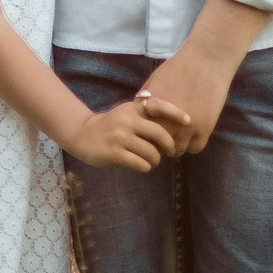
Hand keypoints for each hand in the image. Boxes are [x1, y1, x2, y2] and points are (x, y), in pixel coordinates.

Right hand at [65, 97, 191, 171]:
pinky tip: (142, 165)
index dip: (175, 112)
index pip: (157, 105)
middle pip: (159, 134)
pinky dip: (146, 167)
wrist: (83, 135)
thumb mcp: (127, 114)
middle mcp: (126, 120)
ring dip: (156, 160)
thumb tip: (175, 129)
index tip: (189, 121)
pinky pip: (141, 164)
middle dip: (169, 146)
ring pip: (152, 153)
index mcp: (132, 108)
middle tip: (171, 152)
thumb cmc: (112, 126)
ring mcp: (119, 137)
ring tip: (152, 160)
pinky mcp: (114, 153)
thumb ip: (145, 117)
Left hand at [141, 46, 241, 156]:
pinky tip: (193, 134)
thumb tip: (139, 116)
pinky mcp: (204, 128)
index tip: (151, 135)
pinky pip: (195, 148)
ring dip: (177, 145)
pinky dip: (192, 144)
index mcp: (151, 110)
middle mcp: (166, 122)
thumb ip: (146, 101)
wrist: (205, 60)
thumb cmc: (179, 67)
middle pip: (158, 146)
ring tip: (180, 136)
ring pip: (177, 150)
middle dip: (159, 144)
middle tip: (165, 138)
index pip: (144, 135)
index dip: (147, 137)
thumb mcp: (154, 82)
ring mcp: (186, 127)